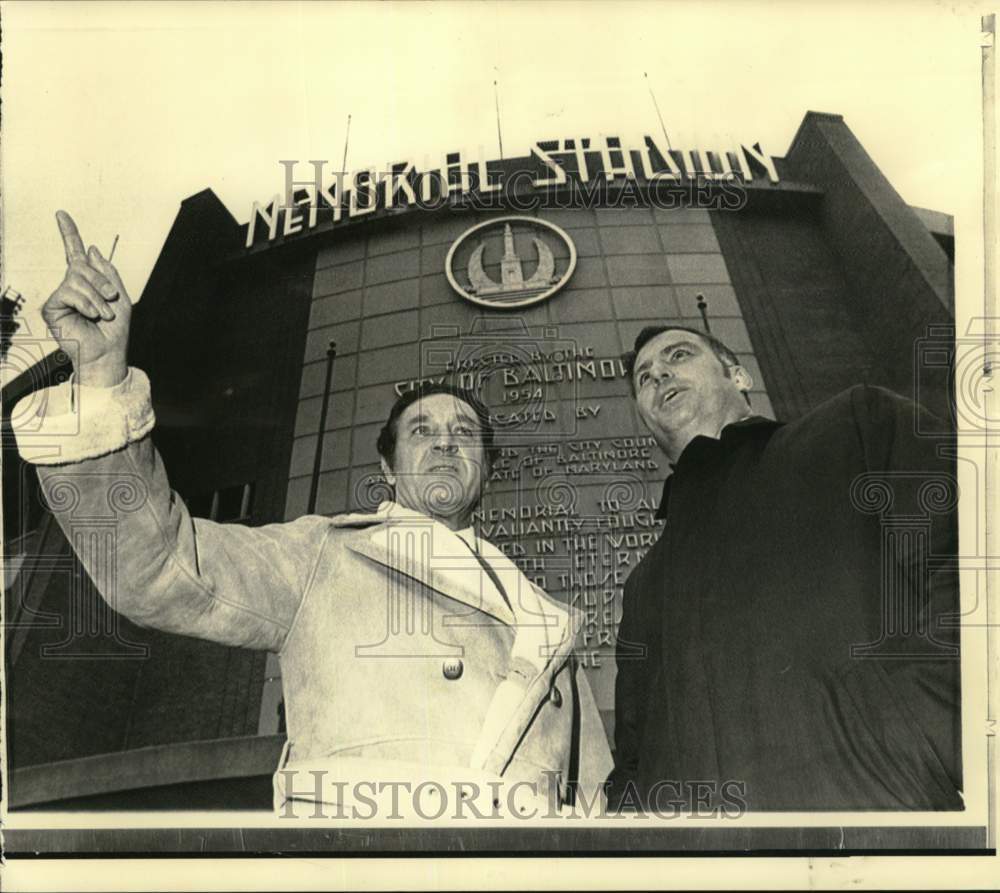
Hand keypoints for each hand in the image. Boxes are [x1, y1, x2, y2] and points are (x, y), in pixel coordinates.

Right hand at [41, 211, 131, 387]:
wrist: (108, 353)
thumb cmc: (114, 329)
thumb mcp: (120, 296)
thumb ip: (107, 272)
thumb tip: (91, 249)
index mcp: (87, 282)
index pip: (75, 253)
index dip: (69, 233)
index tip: (61, 214)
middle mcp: (70, 286)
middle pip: (81, 264)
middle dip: (101, 280)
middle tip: (112, 299)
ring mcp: (60, 296)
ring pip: (76, 278)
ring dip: (96, 296)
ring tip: (104, 314)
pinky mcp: (52, 308)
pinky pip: (68, 292)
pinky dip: (86, 303)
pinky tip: (92, 316)